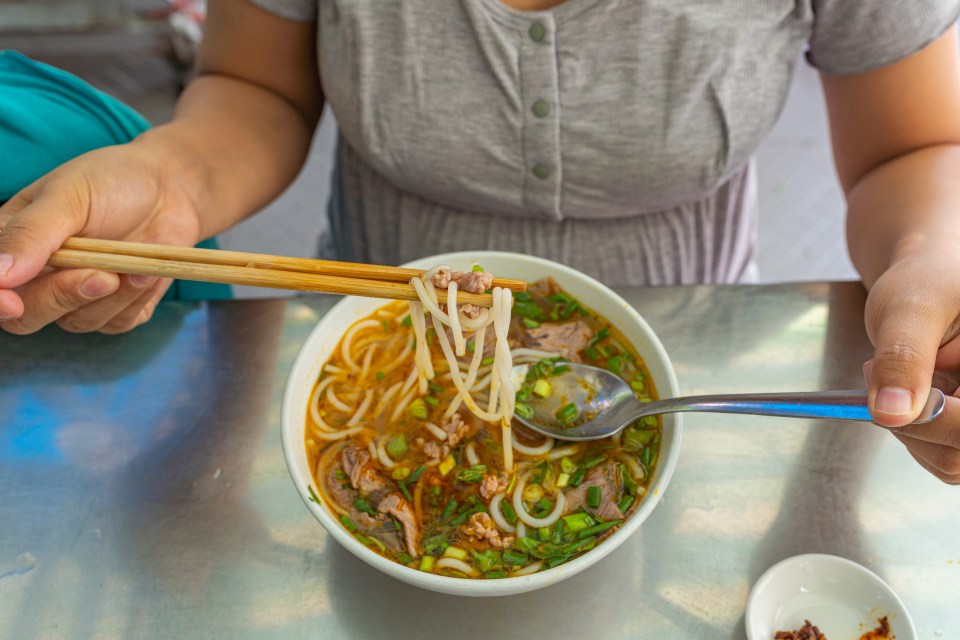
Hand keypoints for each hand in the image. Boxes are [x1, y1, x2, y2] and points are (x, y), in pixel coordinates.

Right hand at [0, 144, 201, 334]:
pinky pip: (118, 323)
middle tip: (101, 274)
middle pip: (28, 317)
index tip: (12, 303)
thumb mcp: (68, 195)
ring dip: (112, 296)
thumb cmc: (111, 181)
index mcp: (14, 244)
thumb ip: (31, 233)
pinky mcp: (117, 307)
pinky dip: (136, 299)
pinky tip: (147, 272)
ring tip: (135, 262)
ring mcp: (78, 295)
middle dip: (64, 297)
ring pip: (79, 322)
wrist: (169, 187)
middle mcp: (40, 276)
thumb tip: (0, 276)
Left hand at [863, 250, 959, 483]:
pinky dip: (914, 431)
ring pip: (950, 460)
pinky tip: (913, 392)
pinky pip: (943, 457)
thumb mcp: (910, 309)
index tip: (878, 371)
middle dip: (915, 418)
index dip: (929, 413)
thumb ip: (903, 359)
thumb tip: (890, 413)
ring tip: (902, 373)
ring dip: (911, 425)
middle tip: (881, 369)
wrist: (927, 281)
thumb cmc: (926, 282)